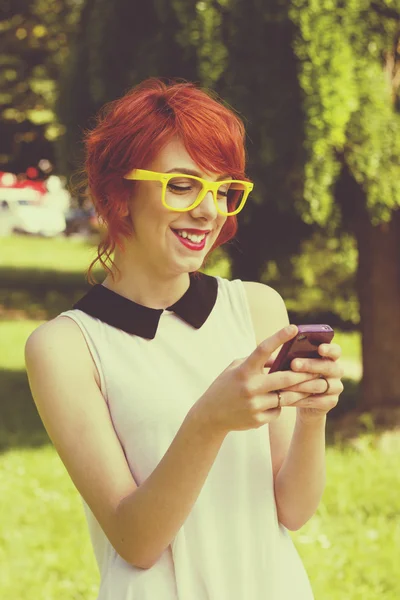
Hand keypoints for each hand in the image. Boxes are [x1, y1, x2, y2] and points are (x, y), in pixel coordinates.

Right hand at [192, 325, 320, 435]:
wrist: (210, 416)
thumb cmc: (226, 386)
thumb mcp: (236, 368)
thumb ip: (258, 361)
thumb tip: (282, 357)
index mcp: (243, 370)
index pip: (263, 349)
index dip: (279, 337)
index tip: (294, 328)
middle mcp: (249, 387)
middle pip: (284, 378)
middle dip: (303, 374)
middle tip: (318, 369)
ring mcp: (254, 405)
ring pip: (286, 397)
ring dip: (298, 392)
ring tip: (310, 386)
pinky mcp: (258, 420)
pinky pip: (278, 410)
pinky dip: (279, 406)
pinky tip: (275, 403)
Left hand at [281, 342, 343, 421]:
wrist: (300, 399)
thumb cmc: (295, 374)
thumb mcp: (296, 364)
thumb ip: (295, 356)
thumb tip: (285, 351)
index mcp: (330, 357)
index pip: (335, 350)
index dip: (329, 349)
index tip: (320, 348)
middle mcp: (336, 371)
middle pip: (327, 366)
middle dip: (309, 365)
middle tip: (293, 364)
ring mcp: (336, 387)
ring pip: (320, 385)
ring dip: (301, 384)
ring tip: (285, 384)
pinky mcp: (331, 402)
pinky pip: (317, 401)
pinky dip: (301, 399)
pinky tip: (288, 398)